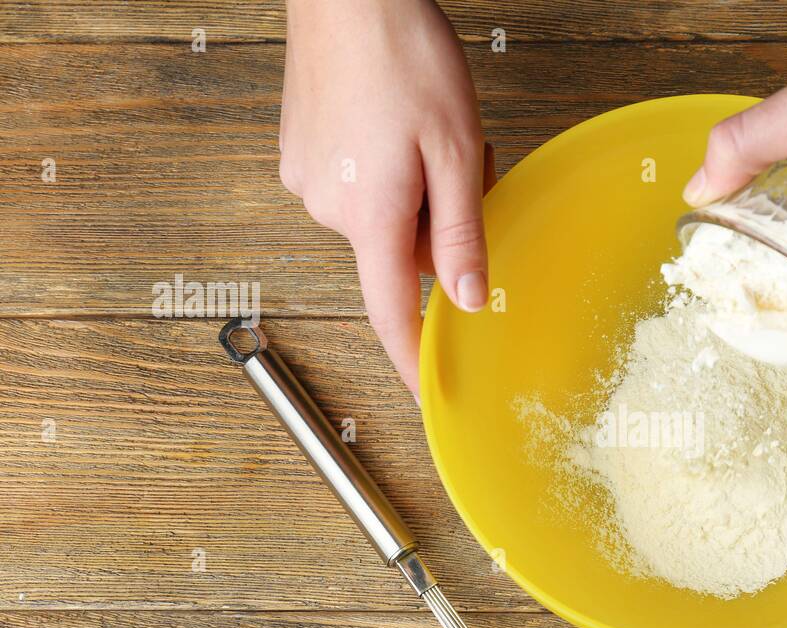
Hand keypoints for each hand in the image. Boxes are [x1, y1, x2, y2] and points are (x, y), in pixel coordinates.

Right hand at [280, 0, 493, 395]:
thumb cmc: (403, 55)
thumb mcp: (457, 151)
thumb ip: (462, 234)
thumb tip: (468, 300)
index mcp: (371, 217)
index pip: (391, 315)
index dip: (412, 361)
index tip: (427, 395)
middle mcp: (329, 208)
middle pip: (400, 256)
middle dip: (440, 227)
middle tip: (467, 167)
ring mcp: (307, 180)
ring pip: (383, 219)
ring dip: (416, 194)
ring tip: (428, 133)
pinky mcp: (299, 155)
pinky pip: (358, 188)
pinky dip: (387, 172)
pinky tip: (397, 125)